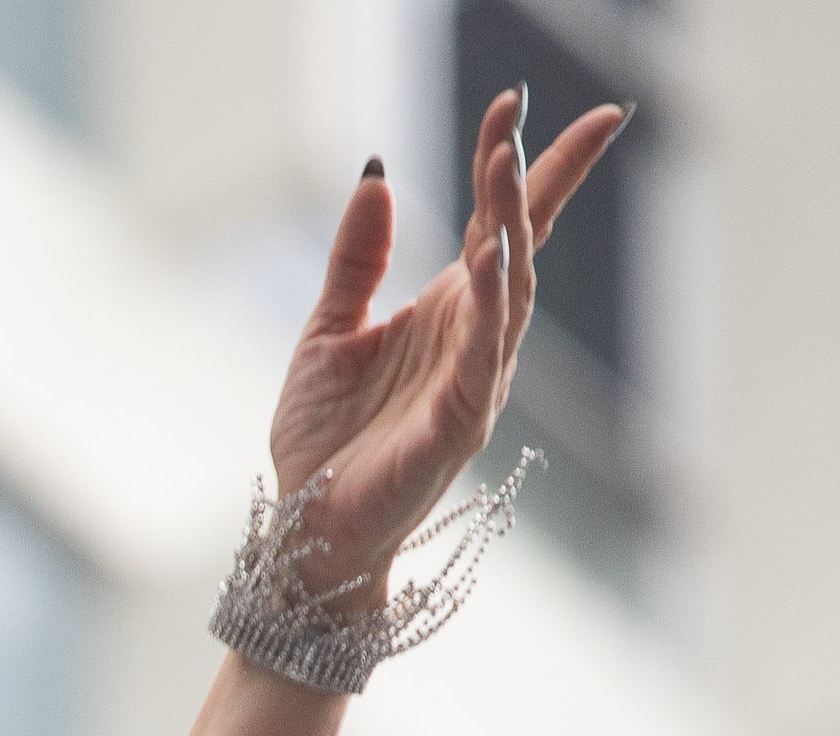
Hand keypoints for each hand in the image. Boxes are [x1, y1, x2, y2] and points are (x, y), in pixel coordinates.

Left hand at [266, 90, 626, 607]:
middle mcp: (473, 342)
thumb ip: (356, 261)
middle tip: (522, 117)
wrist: (306, 533)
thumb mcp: (326, 334)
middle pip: (520, 245)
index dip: (512, 163)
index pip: (498, 225)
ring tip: (506, 164)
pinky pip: (485, 359)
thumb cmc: (325, 446)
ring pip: (511, 293)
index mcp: (447, 314)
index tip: (514, 99)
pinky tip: (490, 260)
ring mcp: (474, 385)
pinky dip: (491, 308)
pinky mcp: (458, 428)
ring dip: (512, 227)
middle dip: (533, 179)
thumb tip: (376, 174)